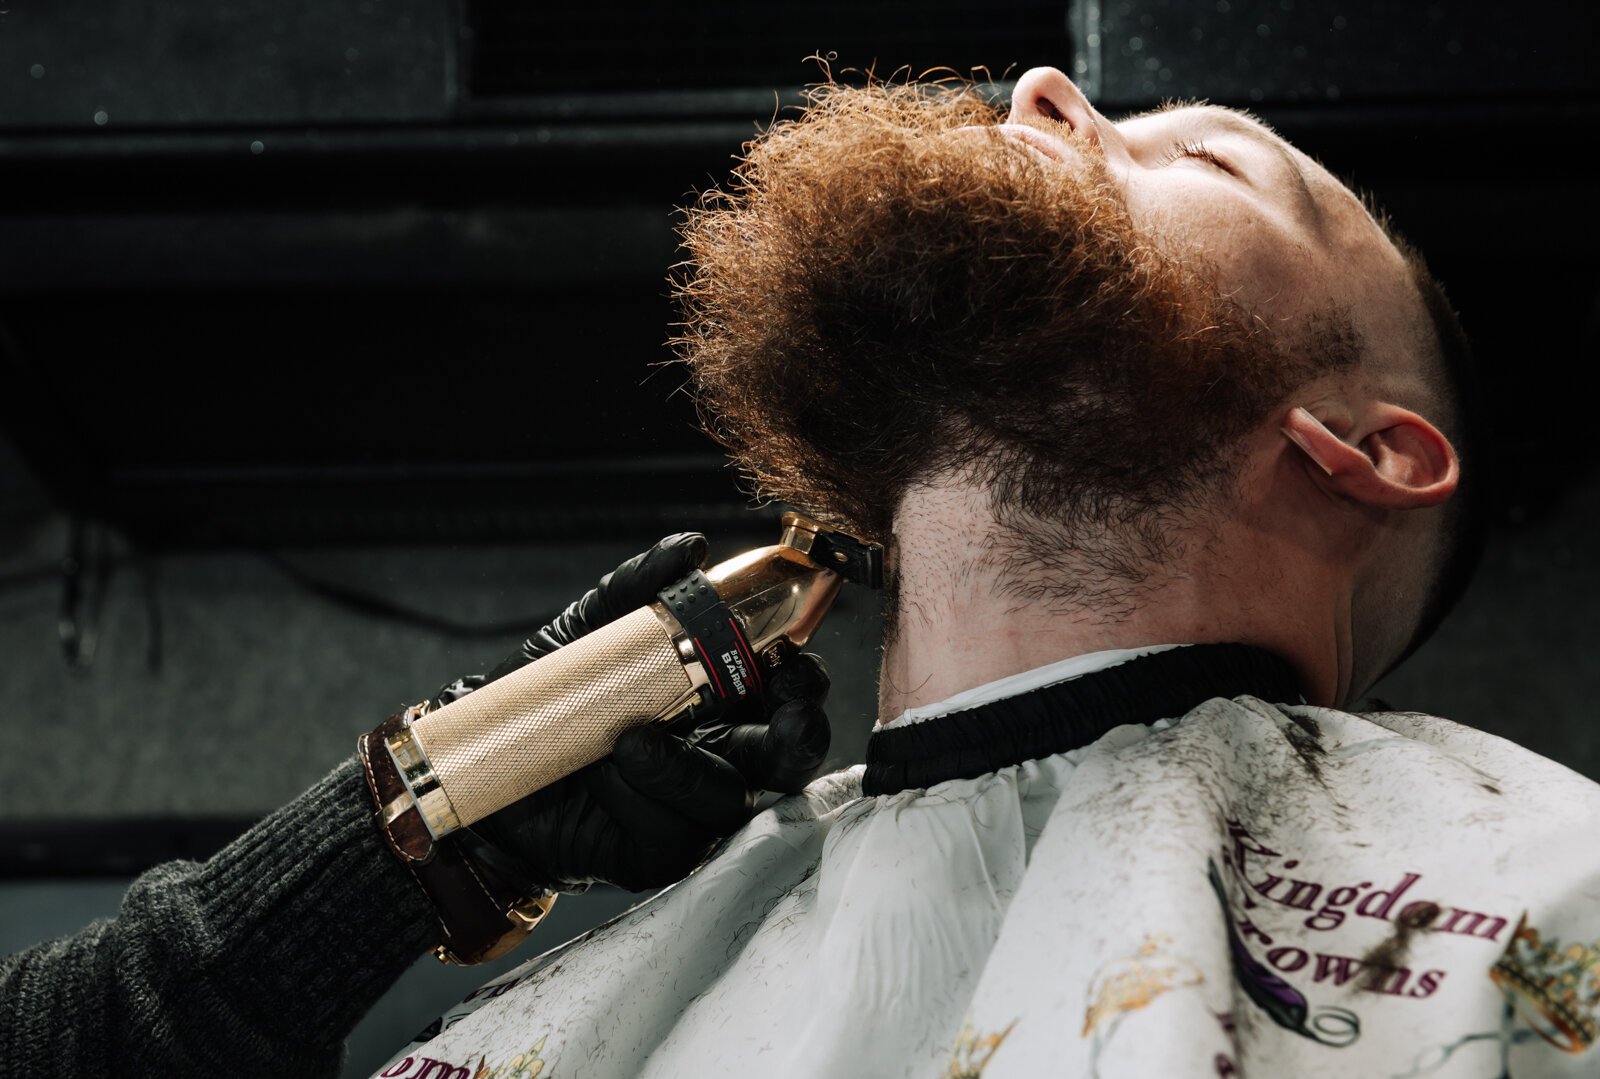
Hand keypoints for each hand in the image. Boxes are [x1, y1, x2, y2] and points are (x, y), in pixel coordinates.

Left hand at [436, 533, 831, 893]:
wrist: (485, 758)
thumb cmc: (552, 697)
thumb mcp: (592, 630)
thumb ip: (640, 587)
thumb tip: (688, 550)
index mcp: (722, 701)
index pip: (788, 693)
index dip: (803, 684)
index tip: (789, 666)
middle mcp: (721, 754)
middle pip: (790, 756)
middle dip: (797, 736)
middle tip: (785, 719)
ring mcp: (693, 810)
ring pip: (729, 796)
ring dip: (685, 767)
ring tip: (629, 739)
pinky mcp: (659, 853)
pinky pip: (672, 830)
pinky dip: (640, 795)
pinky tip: (605, 773)